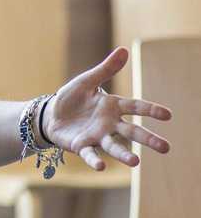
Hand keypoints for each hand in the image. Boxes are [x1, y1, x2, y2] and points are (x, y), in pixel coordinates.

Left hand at [44, 47, 171, 170]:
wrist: (50, 114)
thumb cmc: (72, 98)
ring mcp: (96, 136)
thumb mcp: (86, 81)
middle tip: (166, 148)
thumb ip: (105, 69)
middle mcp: (109, 124)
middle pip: (132, 131)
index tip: (168, 115)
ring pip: (114, 146)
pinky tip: (101, 167)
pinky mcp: (81, 145)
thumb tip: (124, 50)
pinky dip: (95, 160)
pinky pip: (89, 154)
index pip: (136, 107)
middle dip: (148, 139)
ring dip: (124, 154)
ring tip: (136, 162)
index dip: (151, 110)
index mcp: (113, 106)